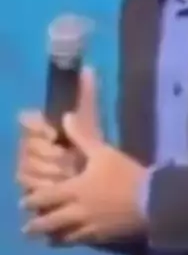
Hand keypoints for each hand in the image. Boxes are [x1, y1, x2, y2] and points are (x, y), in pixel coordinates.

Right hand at [17, 67, 99, 192]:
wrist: (95, 178)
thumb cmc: (90, 146)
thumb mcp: (90, 122)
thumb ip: (88, 95)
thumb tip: (88, 67)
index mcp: (42, 125)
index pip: (27, 119)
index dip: (37, 126)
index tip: (54, 134)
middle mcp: (29, 142)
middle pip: (27, 145)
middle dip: (49, 154)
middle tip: (70, 161)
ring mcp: (26, 163)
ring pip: (26, 164)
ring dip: (49, 170)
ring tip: (69, 174)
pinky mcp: (28, 184)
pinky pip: (27, 182)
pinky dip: (43, 185)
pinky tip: (59, 187)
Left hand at [20, 70, 147, 243]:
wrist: (151, 200)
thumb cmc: (125, 173)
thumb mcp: (102, 152)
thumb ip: (81, 137)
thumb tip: (65, 118)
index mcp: (75, 189)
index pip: (46, 198)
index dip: (33, 200)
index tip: (24, 201)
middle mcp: (77, 211)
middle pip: (50, 222)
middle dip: (36, 226)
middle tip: (28, 228)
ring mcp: (89, 227)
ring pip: (63, 236)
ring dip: (51, 236)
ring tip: (46, 237)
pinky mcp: (102, 237)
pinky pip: (80, 242)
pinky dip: (70, 241)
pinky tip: (69, 239)